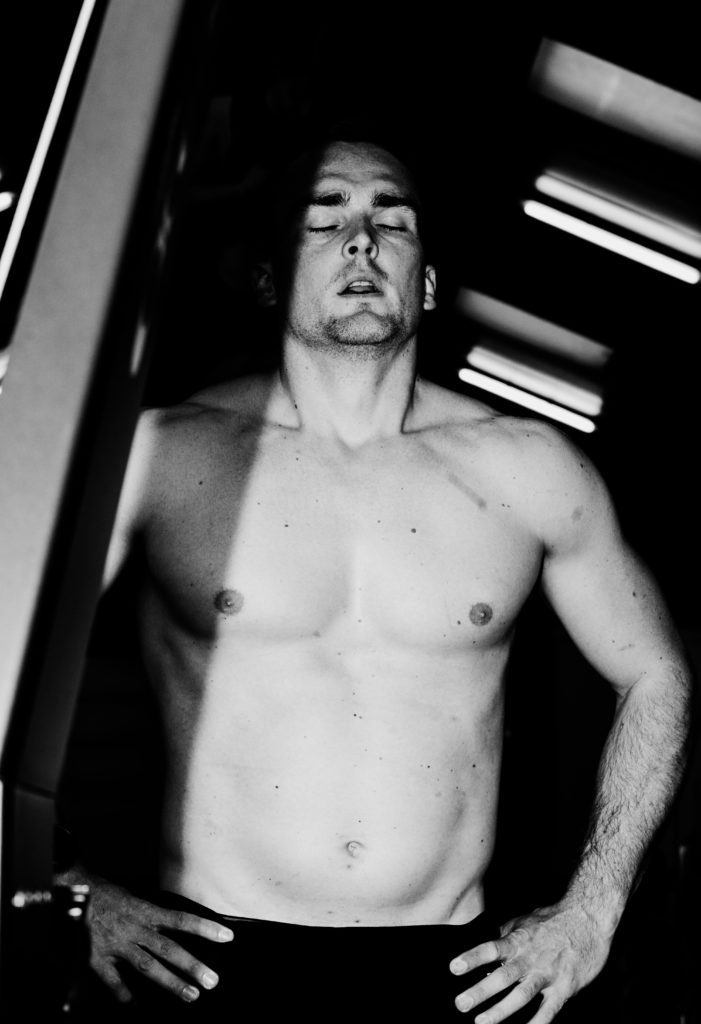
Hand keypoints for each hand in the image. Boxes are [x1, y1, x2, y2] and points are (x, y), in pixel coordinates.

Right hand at [82, 873, 233, 1003]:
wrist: (70, 890)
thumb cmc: (104, 891)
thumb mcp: (132, 895)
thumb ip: (149, 911)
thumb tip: (169, 921)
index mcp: (145, 910)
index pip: (181, 920)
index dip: (205, 928)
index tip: (227, 937)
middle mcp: (135, 929)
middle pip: (169, 949)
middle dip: (192, 965)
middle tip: (213, 980)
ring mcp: (117, 945)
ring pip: (148, 967)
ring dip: (171, 982)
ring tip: (192, 995)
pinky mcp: (98, 957)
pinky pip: (113, 979)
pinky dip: (123, 992)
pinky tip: (133, 1005)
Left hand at [449, 902, 610, 1022]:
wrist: (589, 918)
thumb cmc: (555, 919)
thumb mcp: (525, 920)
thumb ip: (507, 933)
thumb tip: (490, 940)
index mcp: (518, 941)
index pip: (490, 949)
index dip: (472, 958)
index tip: (453, 968)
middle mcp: (530, 958)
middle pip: (502, 976)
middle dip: (480, 991)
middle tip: (460, 1004)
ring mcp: (548, 974)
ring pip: (521, 996)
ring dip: (500, 1011)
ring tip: (481, 1022)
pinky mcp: (564, 988)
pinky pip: (548, 1011)